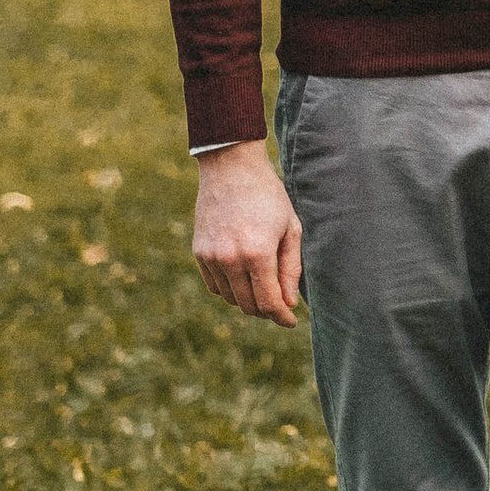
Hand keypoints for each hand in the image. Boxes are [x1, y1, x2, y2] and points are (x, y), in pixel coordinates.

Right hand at [192, 142, 302, 328]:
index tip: (291, 322)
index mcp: (258, 253)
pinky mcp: (199, 252)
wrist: (231, 168)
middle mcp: (231, 258)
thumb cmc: (268, 196)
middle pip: (249, 305)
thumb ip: (290, 269)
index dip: (281, 317)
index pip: (269, 302)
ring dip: (248, 301)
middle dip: (267, 311)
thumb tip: (288, 304)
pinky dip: (229, 289)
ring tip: (263, 288)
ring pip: (230, 299)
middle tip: (280, 307)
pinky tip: (243, 279)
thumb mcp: (291, 229)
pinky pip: (214, 286)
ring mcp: (211, 256)